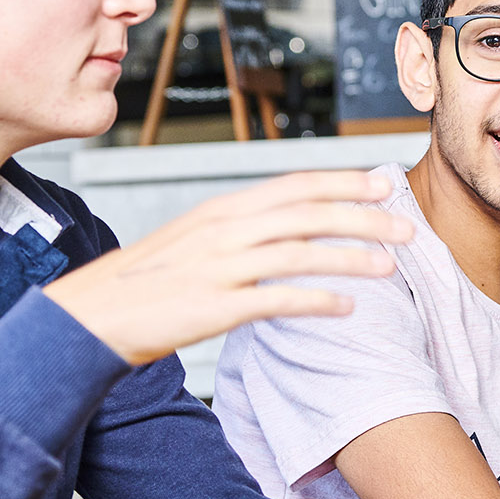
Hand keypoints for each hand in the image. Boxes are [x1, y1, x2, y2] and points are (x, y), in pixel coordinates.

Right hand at [43, 171, 413, 364]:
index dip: (343, 182)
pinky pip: (276, 299)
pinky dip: (316, 300)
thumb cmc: (150, 280)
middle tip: (407, 226)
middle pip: (308, 214)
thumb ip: (244, 228)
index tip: (383, 182)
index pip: (295, 185)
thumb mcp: (197, 238)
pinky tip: (346, 308)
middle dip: (364, 218)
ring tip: (389, 268)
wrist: (92, 315)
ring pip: (300, 253)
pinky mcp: (215, 306)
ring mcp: (220, 267)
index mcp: (223, 209)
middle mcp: (225, 230)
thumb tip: (295, 223)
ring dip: (351, 258)